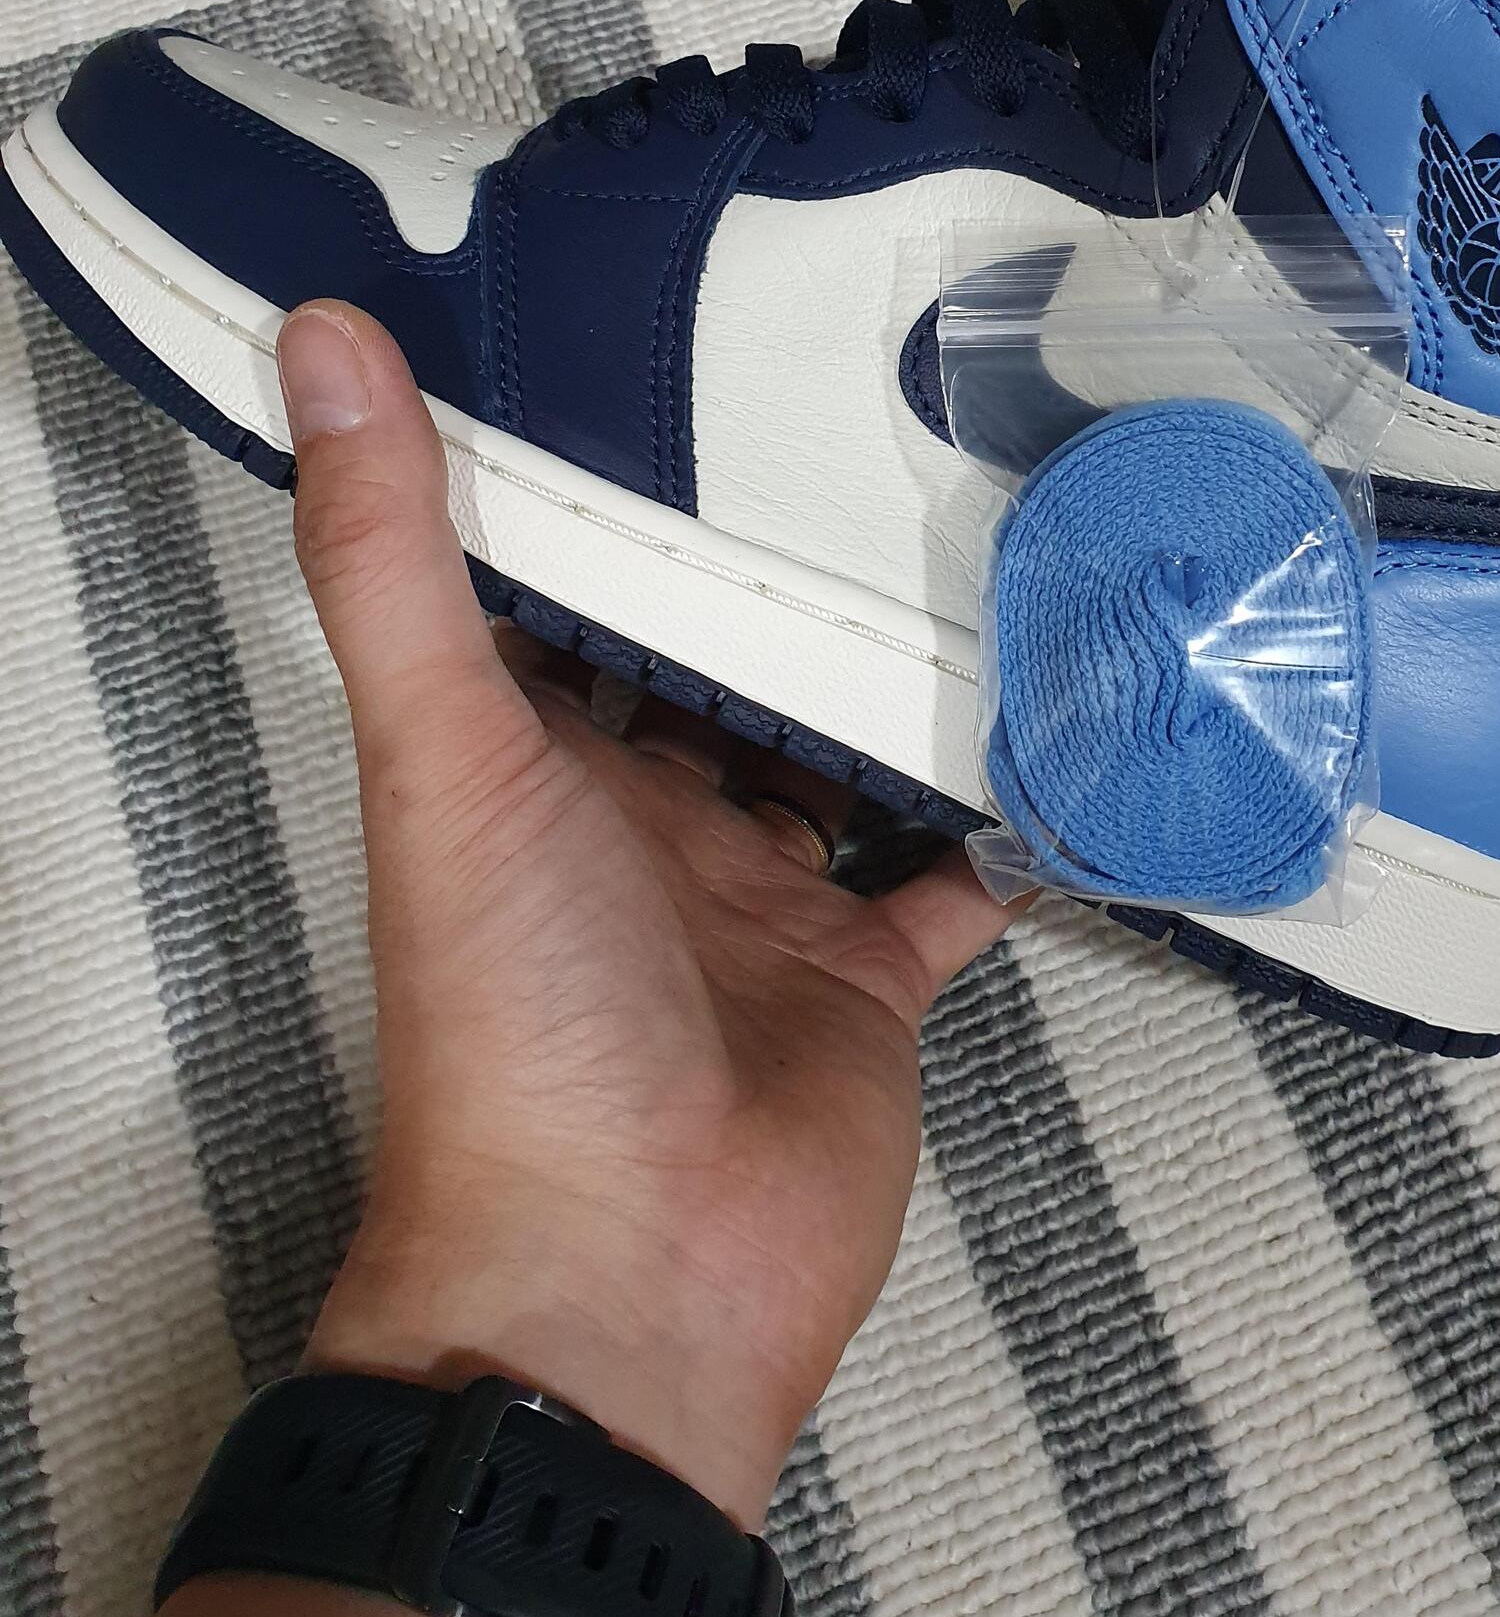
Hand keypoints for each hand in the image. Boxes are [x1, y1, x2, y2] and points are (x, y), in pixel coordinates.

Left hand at [280, 299, 1017, 1528]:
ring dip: (889, 681)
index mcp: (535, 769)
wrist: (634, 1275)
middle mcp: (644, 827)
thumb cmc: (515, 1027)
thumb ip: (391, 558)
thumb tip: (322, 342)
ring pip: (836, 762)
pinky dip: (1000, 822)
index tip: (667, 364)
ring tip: (977, 545)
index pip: (566, 603)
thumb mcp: (446, 757)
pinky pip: (952, 883)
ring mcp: (763, 906)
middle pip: (718, 676)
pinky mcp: (868, 981)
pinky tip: (1059, 728)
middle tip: (866, 435)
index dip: (603, 499)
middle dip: (777, 580)